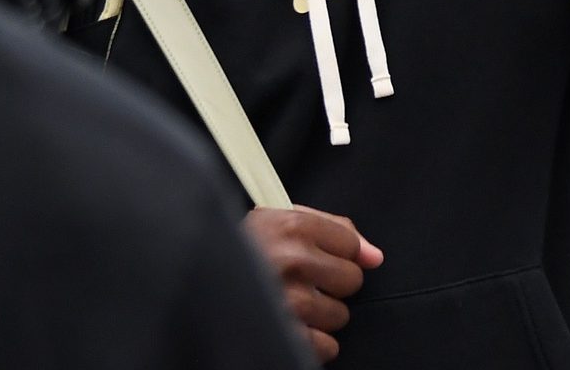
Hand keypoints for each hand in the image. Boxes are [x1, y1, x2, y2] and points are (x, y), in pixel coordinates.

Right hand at [242, 205, 383, 363]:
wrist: (193, 278)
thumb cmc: (239, 251)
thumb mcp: (277, 222)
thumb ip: (332, 229)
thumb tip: (375, 256)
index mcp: (289, 225)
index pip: (350, 243)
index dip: (335, 253)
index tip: (313, 258)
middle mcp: (290, 259)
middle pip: (352, 280)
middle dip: (332, 285)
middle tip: (301, 282)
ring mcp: (286, 300)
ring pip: (340, 315)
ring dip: (321, 315)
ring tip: (290, 304)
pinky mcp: (283, 334)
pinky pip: (326, 346)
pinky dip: (312, 342)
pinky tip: (290, 326)